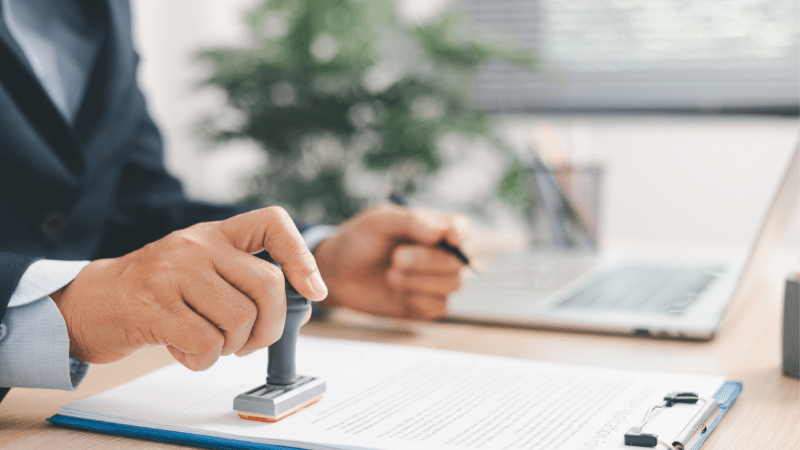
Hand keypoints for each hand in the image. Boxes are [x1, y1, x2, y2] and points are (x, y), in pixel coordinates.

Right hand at [50, 207, 326, 370]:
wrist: (93, 301)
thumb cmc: (159, 290)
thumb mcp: (202, 268)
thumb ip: (243, 276)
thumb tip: (305, 298)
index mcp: (215, 233)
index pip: (273, 222)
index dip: (302, 256)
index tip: (314, 290)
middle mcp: (197, 244)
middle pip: (268, 286)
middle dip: (269, 327)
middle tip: (250, 342)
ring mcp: (173, 272)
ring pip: (239, 320)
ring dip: (232, 347)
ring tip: (208, 343)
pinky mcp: (153, 306)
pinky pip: (206, 344)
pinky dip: (202, 360)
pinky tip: (184, 350)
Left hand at [313, 205, 468, 319]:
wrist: (338, 272)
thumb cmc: (360, 240)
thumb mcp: (380, 221)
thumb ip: (412, 222)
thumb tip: (441, 232)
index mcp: (433, 228)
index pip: (460, 227)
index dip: (460, 233)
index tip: (451, 238)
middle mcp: (440, 255)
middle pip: (457, 260)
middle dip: (427, 260)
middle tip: (396, 258)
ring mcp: (436, 282)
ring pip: (453, 284)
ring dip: (420, 280)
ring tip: (391, 275)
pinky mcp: (426, 305)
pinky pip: (439, 306)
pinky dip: (418, 299)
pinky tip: (397, 292)